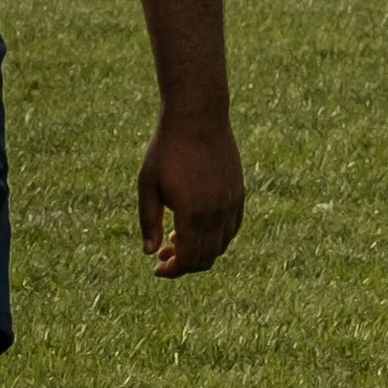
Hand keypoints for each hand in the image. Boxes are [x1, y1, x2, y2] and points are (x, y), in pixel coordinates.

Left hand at [138, 114, 244, 274]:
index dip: (173, 270)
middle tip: (163, 255)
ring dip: (200, 251)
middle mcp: (217, 213)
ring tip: (176, 238)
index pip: (188, 260)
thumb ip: (148, 221)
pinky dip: (216, 238)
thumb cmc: (167, 149)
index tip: (157, 268)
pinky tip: (197, 228)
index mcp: (192, 214)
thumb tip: (149, 253)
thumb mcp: (148, 184)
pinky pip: (232, 228)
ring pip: (221, 246)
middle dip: (184, 264)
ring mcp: (231, 203)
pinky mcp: (239, 193)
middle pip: (206, 258)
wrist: (198, 117)